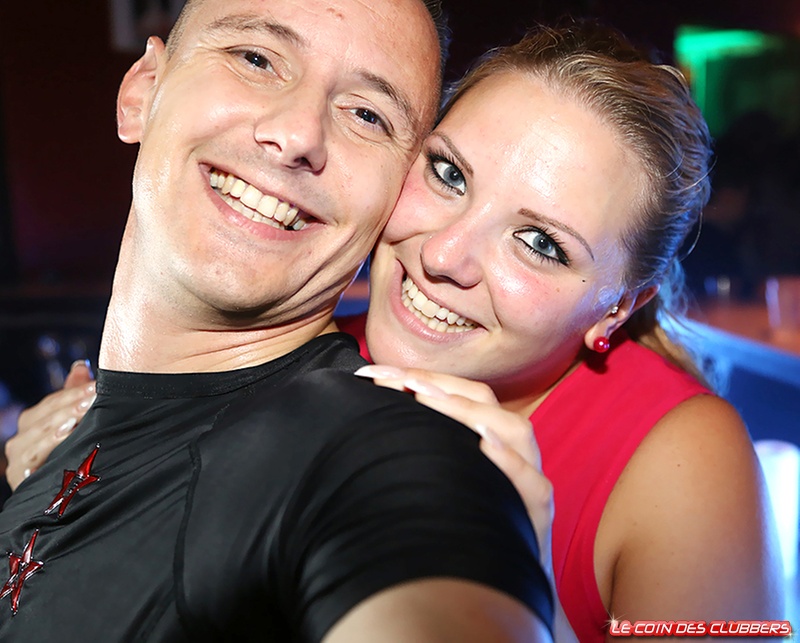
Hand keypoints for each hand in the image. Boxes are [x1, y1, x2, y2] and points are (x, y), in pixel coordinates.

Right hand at [5, 360, 95, 489]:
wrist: (71, 494)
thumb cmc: (77, 449)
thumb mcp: (77, 419)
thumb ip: (75, 394)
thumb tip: (80, 366)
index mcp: (33, 421)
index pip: (52, 402)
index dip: (73, 393)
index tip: (97, 386)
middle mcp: (21, 440)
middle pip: (43, 420)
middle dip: (69, 408)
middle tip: (93, 399)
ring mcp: (18, 462)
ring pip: (33, 442)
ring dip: (56, 430)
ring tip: (76, 420)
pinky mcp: (21, 482)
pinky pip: (28, 467)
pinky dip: (43, 456)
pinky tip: (63, 445)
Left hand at [354, 364, 552, 571]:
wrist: (497, 591)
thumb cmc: (460, 529)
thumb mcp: (439, 482)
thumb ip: (417, 450)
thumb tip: (362, 421)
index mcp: (484, 438)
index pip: (455, 392)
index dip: (416, 377)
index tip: (369, 373)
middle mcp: (509, 451)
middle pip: (483, 400)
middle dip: (436, 385)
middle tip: (394, 380)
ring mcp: (528, 481)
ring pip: (513, 430)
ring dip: (468, 410)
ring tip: (424, 397)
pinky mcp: (537, 518)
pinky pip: (534, 485)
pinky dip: (510, 464)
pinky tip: (483, 446)